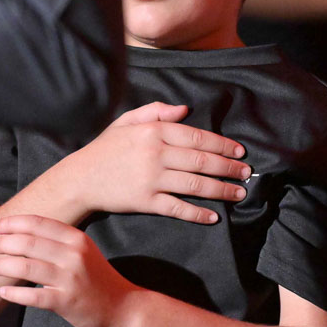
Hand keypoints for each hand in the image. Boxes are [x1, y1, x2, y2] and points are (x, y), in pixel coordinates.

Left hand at [0, 214, 142, 326]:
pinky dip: (14, 293)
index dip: (13, 223)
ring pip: (26, 267)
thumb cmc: (97, 278)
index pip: (38, 224)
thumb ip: (58, 242)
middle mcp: (73, 255)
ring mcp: (70, 278)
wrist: (123, 307)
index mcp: (77, 239)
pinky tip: (3, 291)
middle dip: (4, 243)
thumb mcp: (84, 251)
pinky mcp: (66, 301)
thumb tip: (22, 233)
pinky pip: (33, 295)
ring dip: (4, 265)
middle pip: (28, 242)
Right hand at [55, 102, 250, 223]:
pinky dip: (198, 213)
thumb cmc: (106, 149)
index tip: (239, 151)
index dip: (222, 144)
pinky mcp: (145, 202)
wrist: (80, 178)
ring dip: (222, 190)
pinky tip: (214, 216)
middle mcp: (156, 154)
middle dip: (229, 167)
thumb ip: (156, 113)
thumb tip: (185, 110)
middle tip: (246, 173)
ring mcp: (151, 179)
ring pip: (195, 185)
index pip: (197, 136)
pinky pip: (177, 208)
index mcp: (154, 132)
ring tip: (239, 193)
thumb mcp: (127, 122)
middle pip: (202, 161)